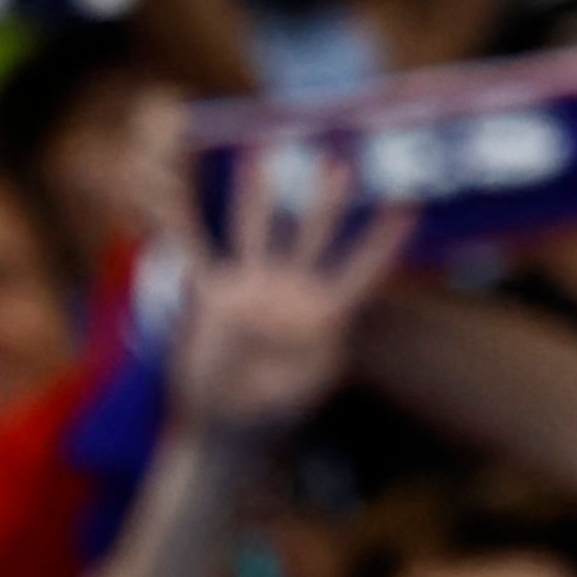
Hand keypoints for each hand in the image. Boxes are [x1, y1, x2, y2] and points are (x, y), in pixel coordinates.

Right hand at [172, 156, 413, 444]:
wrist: (226, 421)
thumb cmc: (271, 411)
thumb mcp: (300, 389)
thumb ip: (311, 359)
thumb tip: (316, 323)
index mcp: (322, 316)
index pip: (360, 270)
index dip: (383, 241)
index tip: (407, 206)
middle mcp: (289, 292)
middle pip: (310, 237)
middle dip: (325, 203)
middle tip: (339, 165)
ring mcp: (251, 288)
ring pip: (257, 232)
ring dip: (258, 195)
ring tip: (260, 154)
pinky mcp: (215, 295)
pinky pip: (197, 252)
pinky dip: (182, 224)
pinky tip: (169, 196)